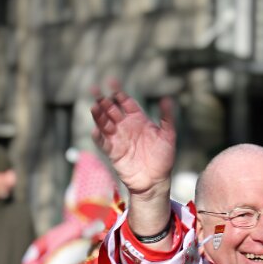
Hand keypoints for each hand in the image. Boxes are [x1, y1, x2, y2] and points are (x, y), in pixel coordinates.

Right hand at [91, 82, 175, 196]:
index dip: (119, 92)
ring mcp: (118, 138)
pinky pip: (103, 142)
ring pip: (104, 123)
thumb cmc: (163, 158)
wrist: (155, 180)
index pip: (125, 101)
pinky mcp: (113, 152)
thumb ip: (167, 117)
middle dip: (104, 101)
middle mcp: (126, 126)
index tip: (112, 83)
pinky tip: (96, 130)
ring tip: (94, 107)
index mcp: (138, 118)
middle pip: (111, 109)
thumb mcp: (168, 136)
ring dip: (98, 115)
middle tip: (97, 93)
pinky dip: (98, 136)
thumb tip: (167, 99)